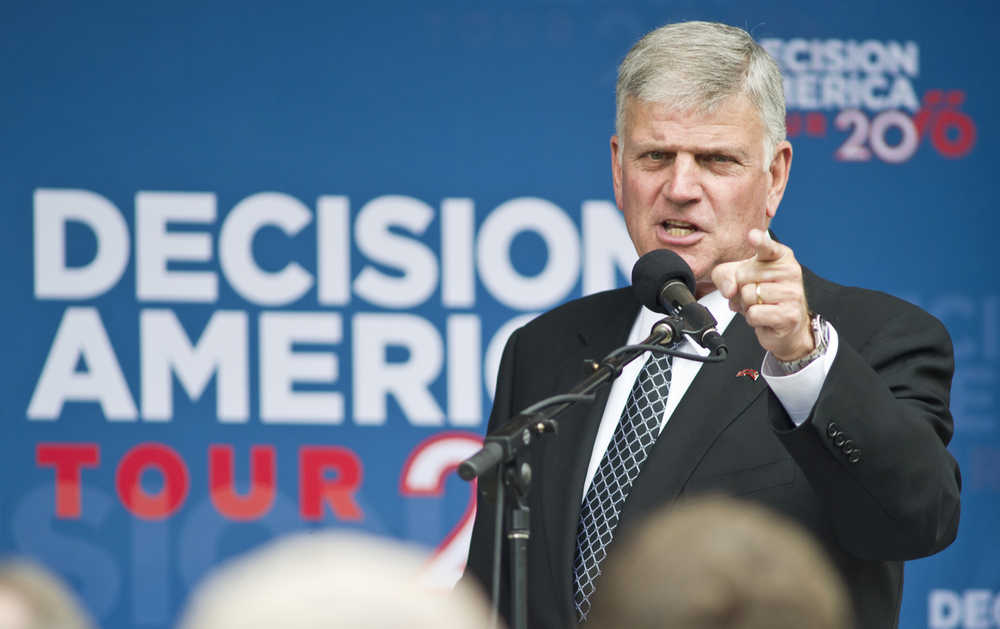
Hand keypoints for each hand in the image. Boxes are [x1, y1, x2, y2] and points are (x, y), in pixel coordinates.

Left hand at [711, 229, 813, 360]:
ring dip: (746, 305)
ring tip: (760, 305)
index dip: (759, 241)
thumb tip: (730, 289)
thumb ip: (724, 275)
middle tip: (754, 294)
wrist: (784, 323)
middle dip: (740, 289)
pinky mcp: (790, 314)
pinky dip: (752, 318)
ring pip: (748, 295)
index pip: (767, 247)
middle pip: (743, 276)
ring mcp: (792, 293)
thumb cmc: (762, 295)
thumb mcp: (737, 278)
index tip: (752, 235)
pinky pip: (754, 313)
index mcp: (779, 256)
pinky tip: (764, 317)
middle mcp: (790, 271)